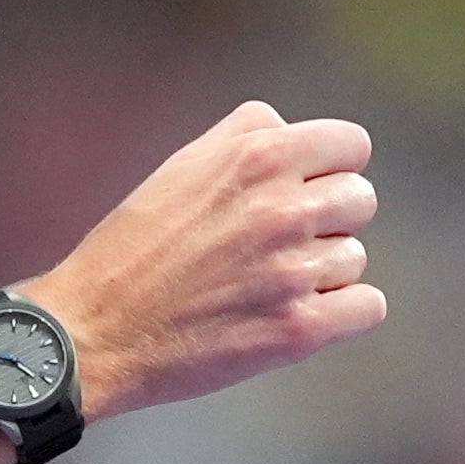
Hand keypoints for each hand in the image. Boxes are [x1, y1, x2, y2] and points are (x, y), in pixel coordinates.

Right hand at [23, 102, 382, 423]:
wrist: (96, 330)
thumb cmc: (132, 249)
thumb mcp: (182, 166)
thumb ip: (246, 138)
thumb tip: (294, 133)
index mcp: (258, 158)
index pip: (352, 145)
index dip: (332, 168)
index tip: (308, 189)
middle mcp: (283, 209)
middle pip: (361, 200)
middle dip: (329, 219)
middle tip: (282, 243)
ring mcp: (293, 272)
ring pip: (355, 257)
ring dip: (323, 271)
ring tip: (269, 283)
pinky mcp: (298, 329)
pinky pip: (368, 306)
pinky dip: (342, 312)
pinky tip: (300, 312)